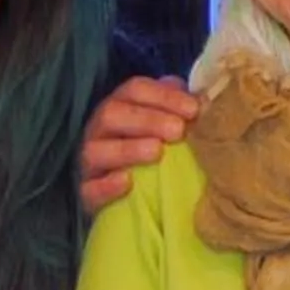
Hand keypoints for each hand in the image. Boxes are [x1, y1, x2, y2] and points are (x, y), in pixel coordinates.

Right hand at [80, 75, 197, 213]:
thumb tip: (201, 98)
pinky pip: (90, 189)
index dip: (163, 96)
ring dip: (127, 149)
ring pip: (95, 150)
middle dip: (147, 120)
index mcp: (121, 106)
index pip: (135, 90)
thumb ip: (181, 109)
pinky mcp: (88, 193)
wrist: (143, 200)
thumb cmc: (162, 153)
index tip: (193, 110)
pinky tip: (128, 183)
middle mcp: (100, 130)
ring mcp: (91, 163)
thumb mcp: (173, 127)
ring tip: (156, 152)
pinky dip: (107, 186)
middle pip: (112, 114)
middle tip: (178, 130)